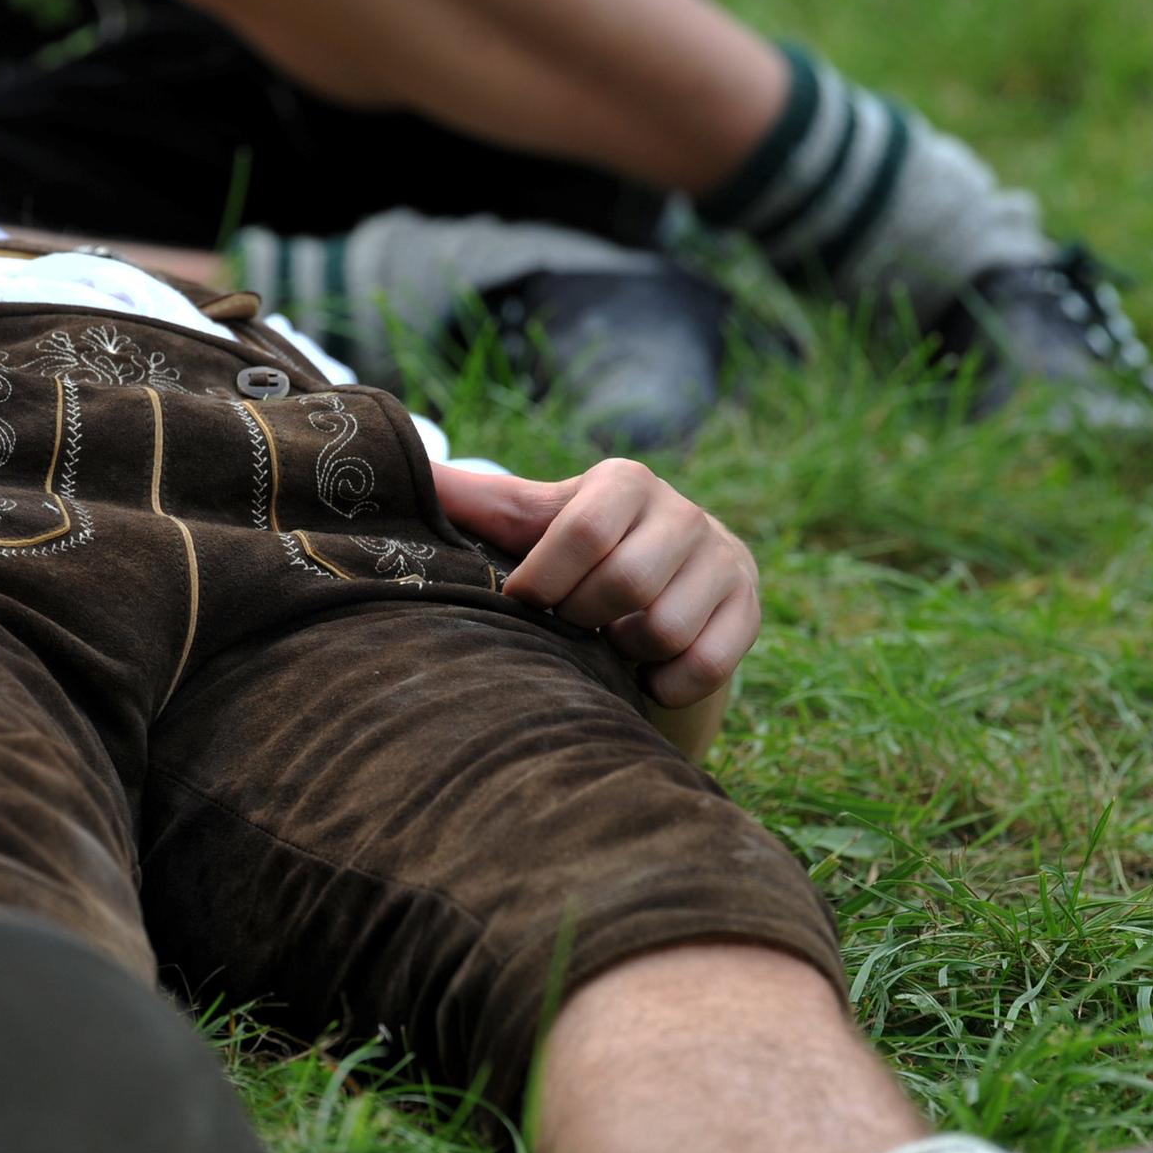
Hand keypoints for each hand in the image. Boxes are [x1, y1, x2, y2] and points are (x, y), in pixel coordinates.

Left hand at [433, 460, 758, 706]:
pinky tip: (646, 671)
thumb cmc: (581, 552)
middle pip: (625, 584)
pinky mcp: (749, 611)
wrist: (671, 579)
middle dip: (584, 619)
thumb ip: (479, 501)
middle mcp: (684, 512)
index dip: (545, 581)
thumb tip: (403, 470)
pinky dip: (666, 682)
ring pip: (666, 628)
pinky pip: (705, 663)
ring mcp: (724, 561)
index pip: (582, 532)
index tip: (524, 602)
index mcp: (624, 483)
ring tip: (611, 641)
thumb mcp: (533, 521)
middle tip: (573, 624)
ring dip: (626, 650)